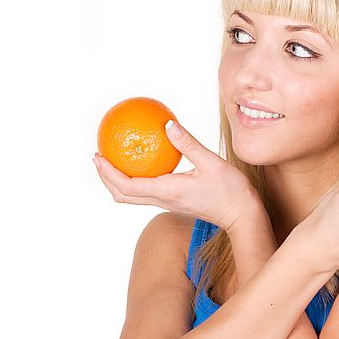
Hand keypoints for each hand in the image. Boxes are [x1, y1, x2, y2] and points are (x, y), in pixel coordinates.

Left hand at [93, 120, 260, 230]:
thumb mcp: (211, 162)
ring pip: (132, 196)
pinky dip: (134, 180)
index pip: (127, 186)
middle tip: (98, 156)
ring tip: (112, 160)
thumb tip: (167, 123)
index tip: (98, 157)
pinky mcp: (173, 201)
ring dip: (117, 181)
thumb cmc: (230, 190)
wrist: (241, 214)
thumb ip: (188, 143)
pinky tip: (141, 161)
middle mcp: (162, 200)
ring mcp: (167, 203)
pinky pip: (146, 192)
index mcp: (167, 192)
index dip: (108, 173)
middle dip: (106, 178)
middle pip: (123, 195)